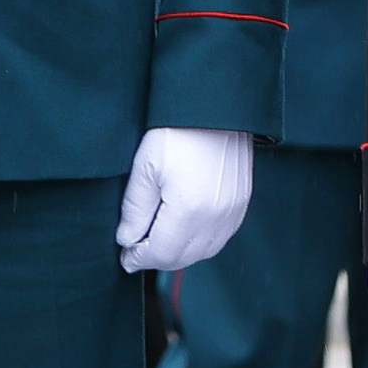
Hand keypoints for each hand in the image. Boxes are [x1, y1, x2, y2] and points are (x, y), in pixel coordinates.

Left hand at [115, 127, 252, 272]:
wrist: (214, 108)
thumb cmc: (177, 131)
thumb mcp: (145, 167)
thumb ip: (135, 209)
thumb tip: (127, 240)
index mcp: (188, 208)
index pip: (161, 253)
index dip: (139, 259)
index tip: (126, 258)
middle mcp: (215, 216)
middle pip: (183, 257)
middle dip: (157, 258)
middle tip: (137, 251)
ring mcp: (232, 211)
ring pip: (204, 251)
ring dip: (180, 253)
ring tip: (159, 241)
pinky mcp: (241, 202)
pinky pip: (221, 237)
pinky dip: (201, 243)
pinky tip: (185, 231)